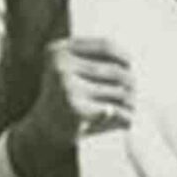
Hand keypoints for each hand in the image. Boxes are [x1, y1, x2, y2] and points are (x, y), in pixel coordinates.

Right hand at [16, 36, 134, 169]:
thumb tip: (134, 60)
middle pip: (116, 71)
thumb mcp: (72, 70)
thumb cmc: (64, 97)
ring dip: (131, 102)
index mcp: (59, 51)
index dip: (124, 55)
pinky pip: (115, 111)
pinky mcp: (76, 110)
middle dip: (131, 84)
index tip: (132, 65)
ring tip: (133, 108)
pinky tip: (127, 122)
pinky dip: (125, 118)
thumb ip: (95, 59)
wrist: (42, 131)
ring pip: (119, 92)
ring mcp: (67, 88)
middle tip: (135, 95)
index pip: (105, 46)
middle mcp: (61, 67)